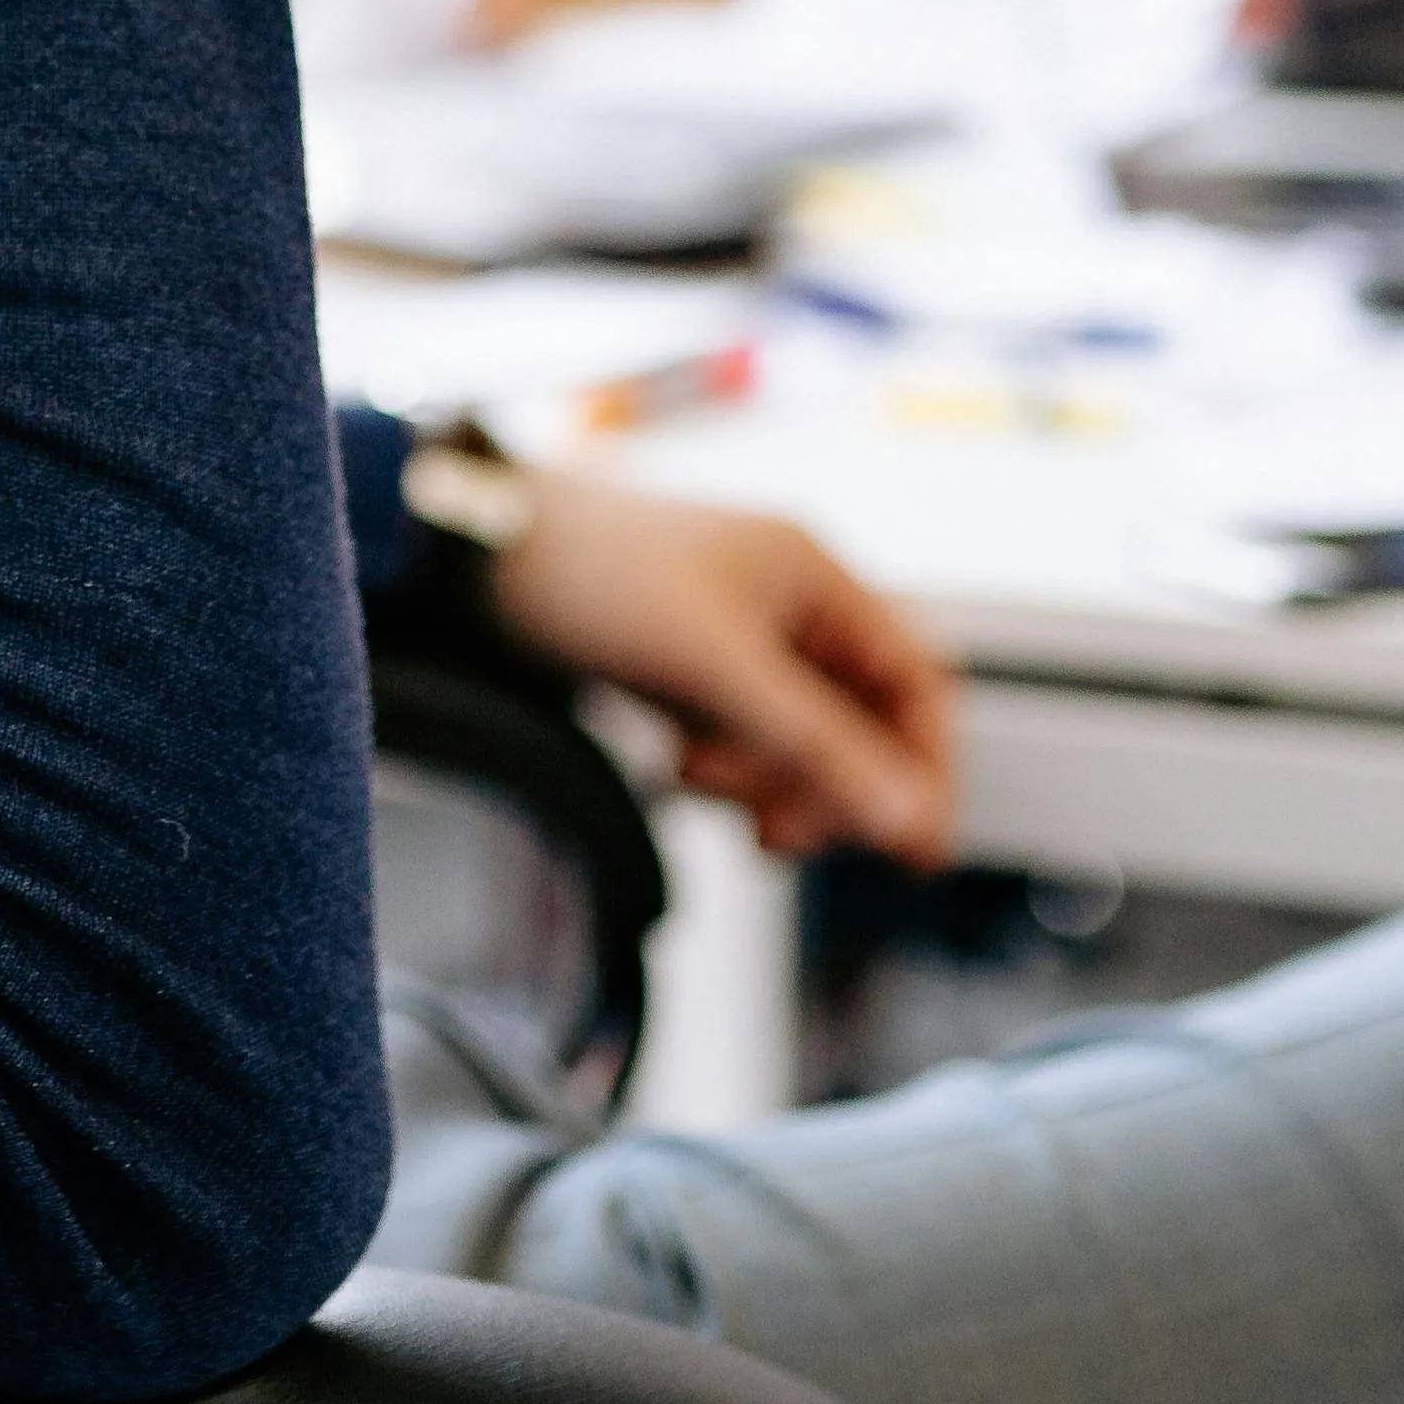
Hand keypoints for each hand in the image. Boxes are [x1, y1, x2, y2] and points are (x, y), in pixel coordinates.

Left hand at [479, 466, 957, 865]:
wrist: (480, 557)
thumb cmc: (598, 576)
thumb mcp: (719, 670)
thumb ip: (817, 746)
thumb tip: (909, 820)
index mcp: (817, 578)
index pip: (915, 683)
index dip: (924, 766)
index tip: (913, 847)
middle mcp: (789, 604)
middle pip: (857, 724)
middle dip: (823, 785)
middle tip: (776, 834)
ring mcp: (739, 639)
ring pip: (796, 741)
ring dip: (764, 781)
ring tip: (696, 776)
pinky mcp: (690, 670)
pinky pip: (742, 739)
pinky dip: (725, 770)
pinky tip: (679, 767)